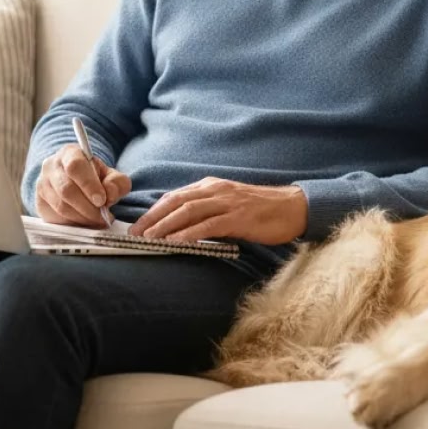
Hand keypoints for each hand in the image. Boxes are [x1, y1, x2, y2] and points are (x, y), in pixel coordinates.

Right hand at [35, 144, 131, 227]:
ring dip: (82, 218)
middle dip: (88, 207)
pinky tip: (84, 222)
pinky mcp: (40, 202)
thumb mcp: (111, 176)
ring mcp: (42, 184)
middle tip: (103, 217)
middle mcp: (51, 166)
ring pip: (61, 205)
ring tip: (97, 221)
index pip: (75, 166)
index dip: (89, 184)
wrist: (76, 182)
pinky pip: (55, 217)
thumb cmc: (95, 178)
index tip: (102, 200)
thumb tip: (109, 194)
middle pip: (66, 189)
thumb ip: (117, 182)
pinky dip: (73, 223)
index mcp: (70, 153)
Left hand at [130, 177, 306, 244]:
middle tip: (134, 234)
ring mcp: (226, 202)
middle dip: (152, 218)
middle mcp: (215, 190)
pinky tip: (175, 242)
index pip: (175, 196)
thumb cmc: (261, 209)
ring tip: (148, 238)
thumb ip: (207, 210)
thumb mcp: (229, 204)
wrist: (293, 207)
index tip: (138, 225)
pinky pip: (208, 225)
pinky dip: (188, 233)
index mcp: (211, 186)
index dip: (154, 211)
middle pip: (175, 202)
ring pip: (187, 211)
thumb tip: (183, 226)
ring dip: (165, 226)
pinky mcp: (238, 217)